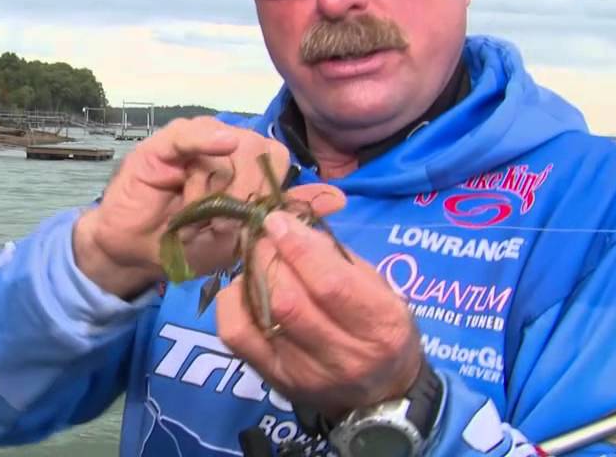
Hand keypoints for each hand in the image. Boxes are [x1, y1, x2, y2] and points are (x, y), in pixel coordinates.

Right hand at [72, 116, 291, 298]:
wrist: (137, 253)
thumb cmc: (189, 245)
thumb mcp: (244, 239)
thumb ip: (288, 215)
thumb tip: (339, 197)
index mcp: (247, 167)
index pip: (277, 162)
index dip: (272, 193)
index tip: (259, 224)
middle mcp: (225, 148)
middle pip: (259, 153)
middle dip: (247, 194)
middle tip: (222, 224)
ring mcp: (197, 142)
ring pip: (231, 147)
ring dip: (219, 188)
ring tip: (197, 213)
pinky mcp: (168, 143)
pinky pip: (193, 134)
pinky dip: (208, 139)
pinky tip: (221, 144)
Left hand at [216, 184, 422, 418]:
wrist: (382, 393)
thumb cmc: (380, 328)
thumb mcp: (379, 288)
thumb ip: (338, 258)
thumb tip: (290, 226)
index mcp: (380, 324)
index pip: (329, 283)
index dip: (297, 246)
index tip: (278, 221)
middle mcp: (345, 355)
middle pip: (288, 300)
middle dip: (268, 257)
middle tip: (264, 237)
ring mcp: (307, 373)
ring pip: (261, 317)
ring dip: (251, 276)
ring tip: (257, 260)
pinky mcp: (277, 380)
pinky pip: (237, 335)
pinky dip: (232, 303)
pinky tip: (244, 290)